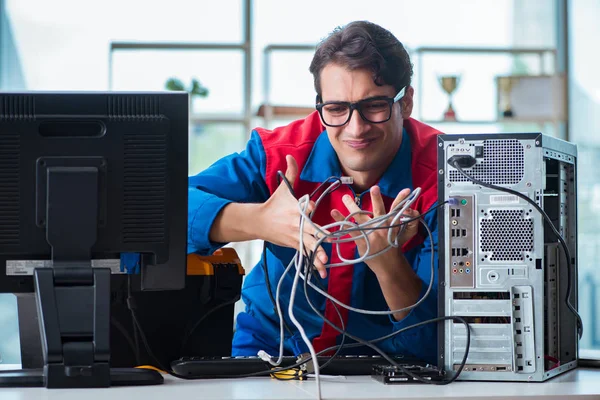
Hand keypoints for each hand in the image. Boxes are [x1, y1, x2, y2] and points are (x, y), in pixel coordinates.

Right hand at [257, 155, 329, 277]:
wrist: (258, 222)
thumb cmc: (274, 204)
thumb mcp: (283, 188)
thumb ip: (291, 172)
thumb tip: (290, 156)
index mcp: (295, 210)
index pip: (303, 208)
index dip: (307, 207)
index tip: (311, 207)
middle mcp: (296, 224)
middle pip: (310, 230)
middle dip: (319, 237)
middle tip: (329, 242)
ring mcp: (296, 237)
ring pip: (309, 246)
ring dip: (318, 255)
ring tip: (326, 264)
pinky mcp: (295, 245)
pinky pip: (307, 255)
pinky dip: (314, 263)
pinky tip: (322, 272)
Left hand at [330, 186, 419, 270]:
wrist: (388, 266)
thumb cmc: (393, 247)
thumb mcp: (400, 234)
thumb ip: (399, 221)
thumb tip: (407, 209)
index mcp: (392, 225)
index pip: (398, 209)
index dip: (402, 199)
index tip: (406, 190)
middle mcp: (382, 228)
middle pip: (378, 210)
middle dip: (377, 199)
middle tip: (374, 188)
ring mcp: (371, 235)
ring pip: (360, 217)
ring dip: (352, 206)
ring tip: (345, 197)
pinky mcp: (361, 241)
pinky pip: (349, 230)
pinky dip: (340, 222)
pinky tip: (334, 213)